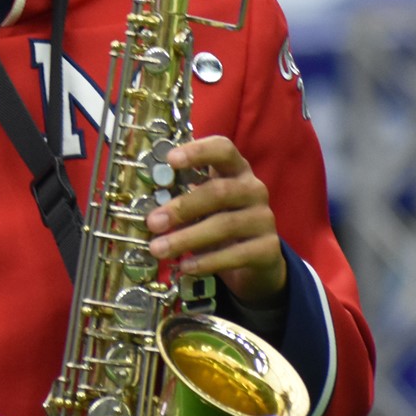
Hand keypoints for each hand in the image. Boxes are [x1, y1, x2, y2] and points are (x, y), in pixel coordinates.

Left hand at [144, 135, 286, 304]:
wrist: (257, 258)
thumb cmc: (220, 220)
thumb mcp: (203, 206)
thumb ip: (182, 199)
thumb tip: (148, 207)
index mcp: (235, 170)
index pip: (223, 149)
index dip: (198, 151)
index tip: (170, 160)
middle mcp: (253, 189)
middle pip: (219, 191)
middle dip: (182, 207)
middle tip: (152, 222)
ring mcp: (263, 219)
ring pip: (225, 225)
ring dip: (187, 238)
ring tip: (159, 249)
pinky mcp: (268, 248)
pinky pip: (236, 254)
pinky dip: (207, 261)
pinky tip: (186, 266)